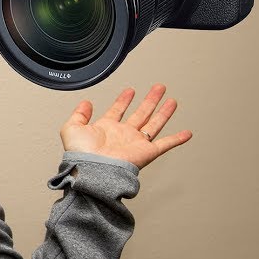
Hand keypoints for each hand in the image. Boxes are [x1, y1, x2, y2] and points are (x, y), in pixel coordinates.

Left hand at [59, 84, 192, 169]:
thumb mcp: (72, 128)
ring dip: (163, 112)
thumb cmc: (81, 154)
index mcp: (106, 129)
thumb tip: (85, 102)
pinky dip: (177, 139)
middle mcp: (123, 135)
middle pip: (140, 113)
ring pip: (154, 124)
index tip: (130, 91)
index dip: (123, 100)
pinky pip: (165, 144)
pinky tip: (186, 133)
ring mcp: (136, 143)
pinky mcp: (147, 152)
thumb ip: (78, 114)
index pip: (118, 110)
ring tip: (171, 100)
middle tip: (158, 88)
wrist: (92, 170)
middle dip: (149, 100)